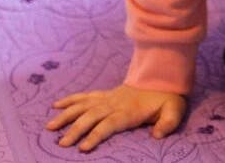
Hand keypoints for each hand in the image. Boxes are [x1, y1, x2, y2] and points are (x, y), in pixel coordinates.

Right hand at [46, 84, 185, 151]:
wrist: (163, 78)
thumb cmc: (167, 98)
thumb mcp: (175, 110)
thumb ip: (168, 123)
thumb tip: (157, 135)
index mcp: (129, 111)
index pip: (108, 124)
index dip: (96, 135)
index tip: (83, 148)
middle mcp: (114, 104)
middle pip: (91, 116)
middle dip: (76, 130)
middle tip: (62, 143)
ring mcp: (107, 98)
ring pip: (83, 106)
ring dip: (66, 116)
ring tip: (50, 127)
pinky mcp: (104, 95)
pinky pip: (85, 96)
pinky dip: (70, 100)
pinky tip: (55, 106)